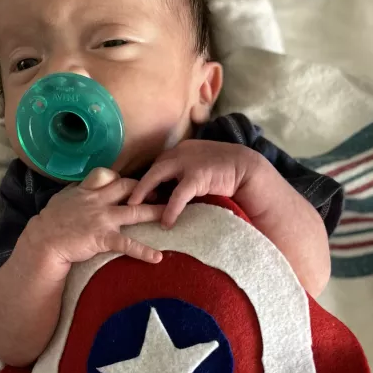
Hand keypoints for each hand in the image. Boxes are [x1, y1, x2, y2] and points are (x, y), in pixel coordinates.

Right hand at [26, 168, 164, 265]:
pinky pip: (127, 244)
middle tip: (161, 192)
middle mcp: (98, 200)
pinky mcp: (103, 238)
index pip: (108, 175)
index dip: (121, 178)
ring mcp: (102, 219)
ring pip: (135, 212)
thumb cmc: (51, 222)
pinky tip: (157, 257)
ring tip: (172, 215)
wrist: (43, 241)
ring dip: (156, 212)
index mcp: (87, 190)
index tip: (132, 183)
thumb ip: (78, 192)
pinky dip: (143, 251)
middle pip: (128, 187)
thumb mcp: (63, 199)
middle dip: (147, 188)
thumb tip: (84, 188)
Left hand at [128, 140, 263, 227]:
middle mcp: (180, 152)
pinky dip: (170, 209)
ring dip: (144, 193)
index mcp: (180, 151)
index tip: (136, 194)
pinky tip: (166, 222)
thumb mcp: (199, 168)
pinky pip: (178, 195)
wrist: (247, 168)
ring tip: (134, 209)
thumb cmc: (223, 171)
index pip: (157, 164)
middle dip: (136, 184)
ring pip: (157, 177)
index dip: (146, 179)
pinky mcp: (197, 176)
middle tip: (125, 200)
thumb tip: (166, 193)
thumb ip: (183, 175)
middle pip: (151, 168)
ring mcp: (188, 162)